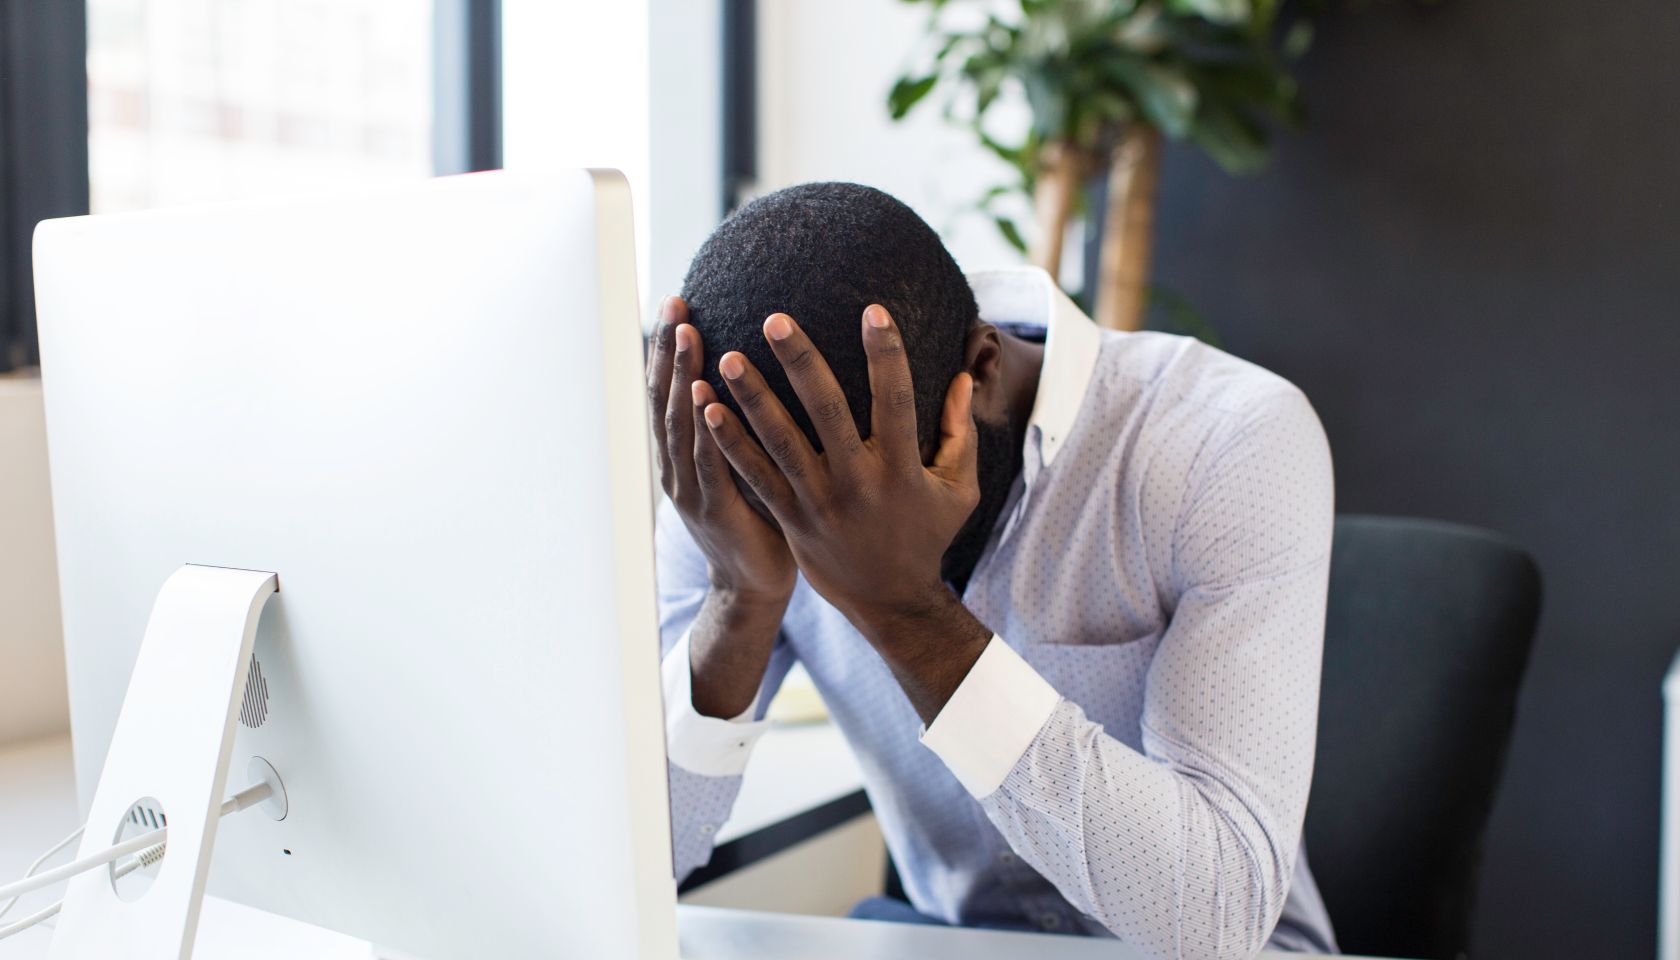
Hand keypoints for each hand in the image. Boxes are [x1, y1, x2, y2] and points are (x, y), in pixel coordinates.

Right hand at [647, 297, 796, 604]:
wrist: (754, 588)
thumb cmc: (762, 521)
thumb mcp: (750, 464)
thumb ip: (751, 423)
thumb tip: (775, 369)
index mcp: (684, 454)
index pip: (669, 391)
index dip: (666, 349)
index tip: (673, 304)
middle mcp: (679, 467)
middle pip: (667, 398)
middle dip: (669, 351)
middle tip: (675, 306)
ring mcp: (693, 490)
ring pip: (683, 424)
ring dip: (684, 377)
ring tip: (689, 336)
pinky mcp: (718, 511)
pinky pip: (711, 463)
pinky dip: (706, 430)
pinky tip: (706, 398)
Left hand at [699, 305, 992, 719]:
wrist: (889, 601)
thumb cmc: (926, 536)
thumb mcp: (958, 489)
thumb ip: (959, 432)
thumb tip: (962, 375)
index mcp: (902, 468)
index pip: (896, 400)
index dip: (886, 354)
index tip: (872, 310)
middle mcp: (857, 481)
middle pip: (826, 411)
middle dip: (800, 362)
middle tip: (774, 318)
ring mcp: (818, 501)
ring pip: (779, 441)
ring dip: (752, 397)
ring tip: (727, 356)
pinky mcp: (790, 517)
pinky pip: (756, 476)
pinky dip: (731, 443)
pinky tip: (707, 410)